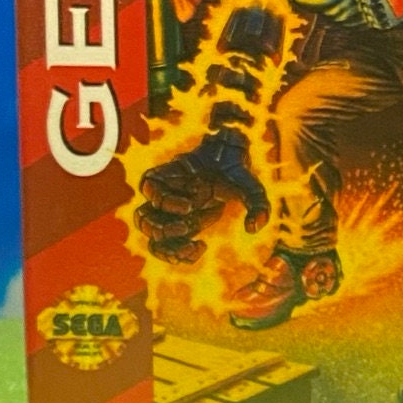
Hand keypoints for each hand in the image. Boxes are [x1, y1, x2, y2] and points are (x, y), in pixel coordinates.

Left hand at [135, 136, 269, 264]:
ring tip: (188, 218)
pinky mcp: (158, 176)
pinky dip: (167, 202)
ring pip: (142, 219)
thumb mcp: (253, 194)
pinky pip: (149, 193)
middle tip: (191, 234)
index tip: (201, 247)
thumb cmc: (237, 174)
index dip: (178, 256)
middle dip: (169, 245)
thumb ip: (260, 209)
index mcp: (187, 222)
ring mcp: (162, 194)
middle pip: (153, 239)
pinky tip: (189, 202)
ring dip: (163, 226)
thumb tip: (252, 228)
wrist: (228, 146)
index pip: (168, 249)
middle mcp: (171, 211)